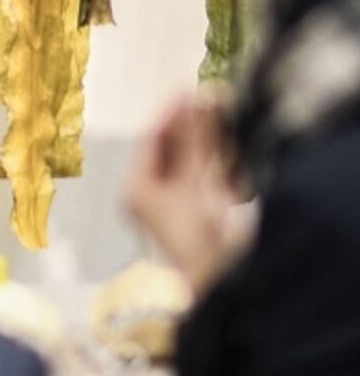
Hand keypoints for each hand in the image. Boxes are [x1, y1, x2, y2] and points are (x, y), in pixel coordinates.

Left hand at [126, 95, 250, 297]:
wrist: (223, 287)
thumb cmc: (202, 235)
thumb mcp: (199, 180)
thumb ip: (200, 139)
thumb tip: (199, 98)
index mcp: (138, 188)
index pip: (153, 139)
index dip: (172, 112)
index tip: (191, 89)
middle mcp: (149, 198)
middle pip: (173, 151)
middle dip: (197, 127)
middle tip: (216, 101)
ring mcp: (173, 210)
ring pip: (192, 165)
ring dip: (212, 144)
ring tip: (230, 122)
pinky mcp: (196, 220)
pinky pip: (206, 183)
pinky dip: (220, 168)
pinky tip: (237, 156)